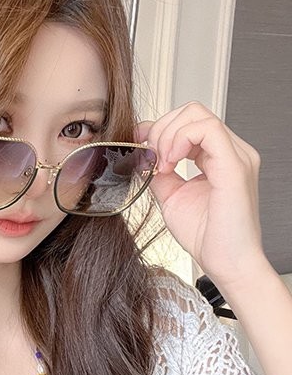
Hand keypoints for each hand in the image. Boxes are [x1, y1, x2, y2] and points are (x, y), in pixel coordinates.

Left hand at [135, 101, 266, 289]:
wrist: (225, 263)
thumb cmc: (205, 235)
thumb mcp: (170, 196)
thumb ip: (158, 172)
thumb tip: (142, 154)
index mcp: (216, 157)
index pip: (187, 122)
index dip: (157, 127)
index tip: (137, 142)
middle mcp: (230, 151)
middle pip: (191, 112)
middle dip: (161, 129)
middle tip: (151, 159)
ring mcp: (236, 155)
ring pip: (197, 115)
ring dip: (168, 135)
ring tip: (161, 165)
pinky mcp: (235, 165)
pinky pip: (207, 130)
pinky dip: (180, 140)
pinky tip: (170, 163)